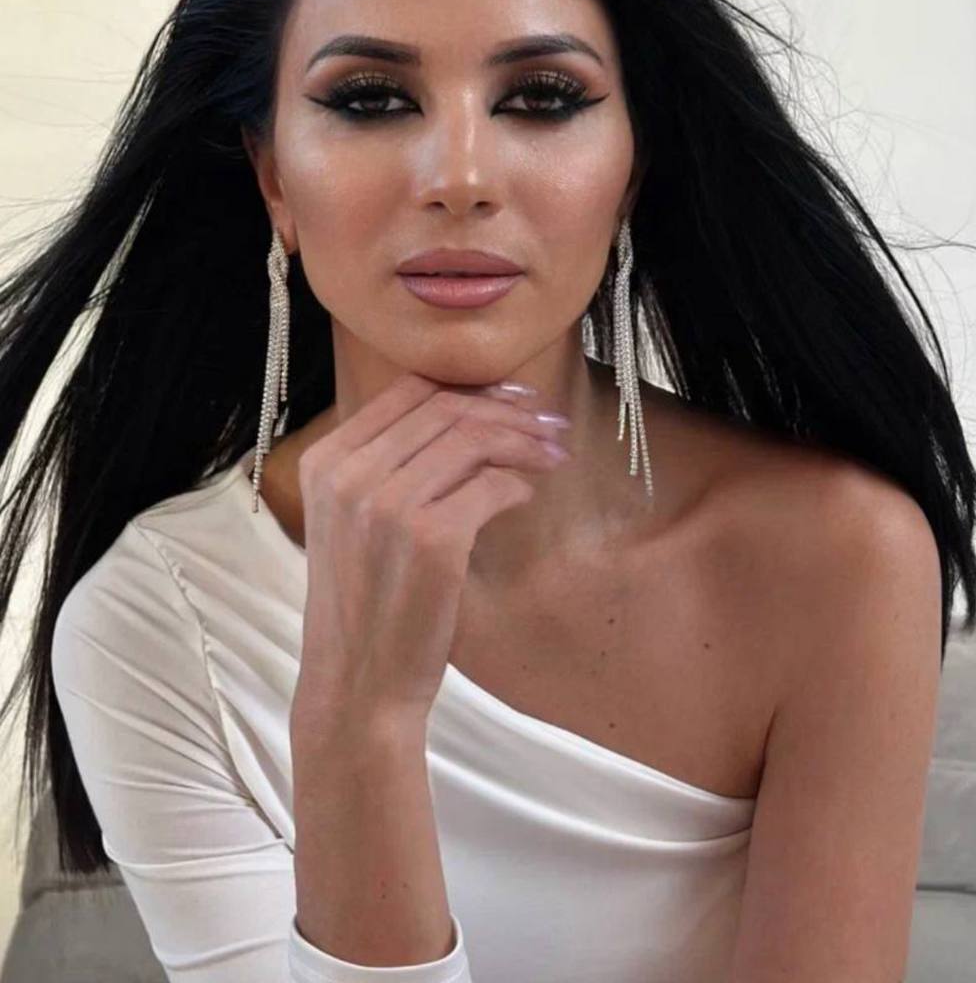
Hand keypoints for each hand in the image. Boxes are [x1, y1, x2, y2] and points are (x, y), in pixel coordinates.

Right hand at [289, 373, 572, 739]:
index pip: (408, 389)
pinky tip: (525, 495)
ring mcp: (386, 504)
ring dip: (524, 441)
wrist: (357, 683)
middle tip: (551, 423)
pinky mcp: (430, 538)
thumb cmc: (367, 601)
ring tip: (554, 453)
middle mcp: (349, 474)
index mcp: (325, 460)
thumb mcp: (354, 519)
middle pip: (446, 408)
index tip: (514, 397)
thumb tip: (469, 412)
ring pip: (473, 439)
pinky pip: (491, 486)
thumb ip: (389, 464)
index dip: (470, 386)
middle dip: (509, 410)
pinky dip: (517, 485)